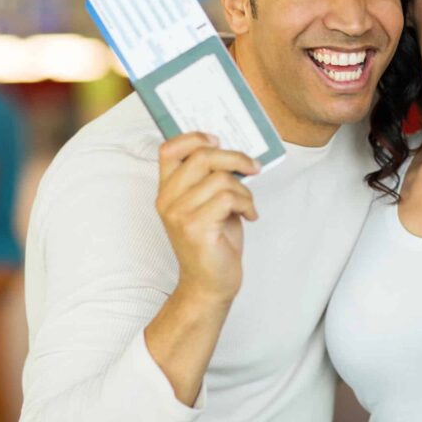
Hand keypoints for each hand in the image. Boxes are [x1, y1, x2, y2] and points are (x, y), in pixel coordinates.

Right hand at [156, 132, 260, 306]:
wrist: (209, 284)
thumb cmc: (214, 241)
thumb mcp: (209, 203)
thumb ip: (210, 178)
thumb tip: (233, 151)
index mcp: (167, 190)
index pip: (170, 149)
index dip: (195, 137)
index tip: (218, 141)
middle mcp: (167, 200)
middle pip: (202, 156)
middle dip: (236, 157)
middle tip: (254, 167)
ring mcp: (178, 214)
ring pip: (221, 178)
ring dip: (244, 190)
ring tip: (247, 206)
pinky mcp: (195, 227)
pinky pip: (229, 198)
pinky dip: (247, 204)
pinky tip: (249, 217)